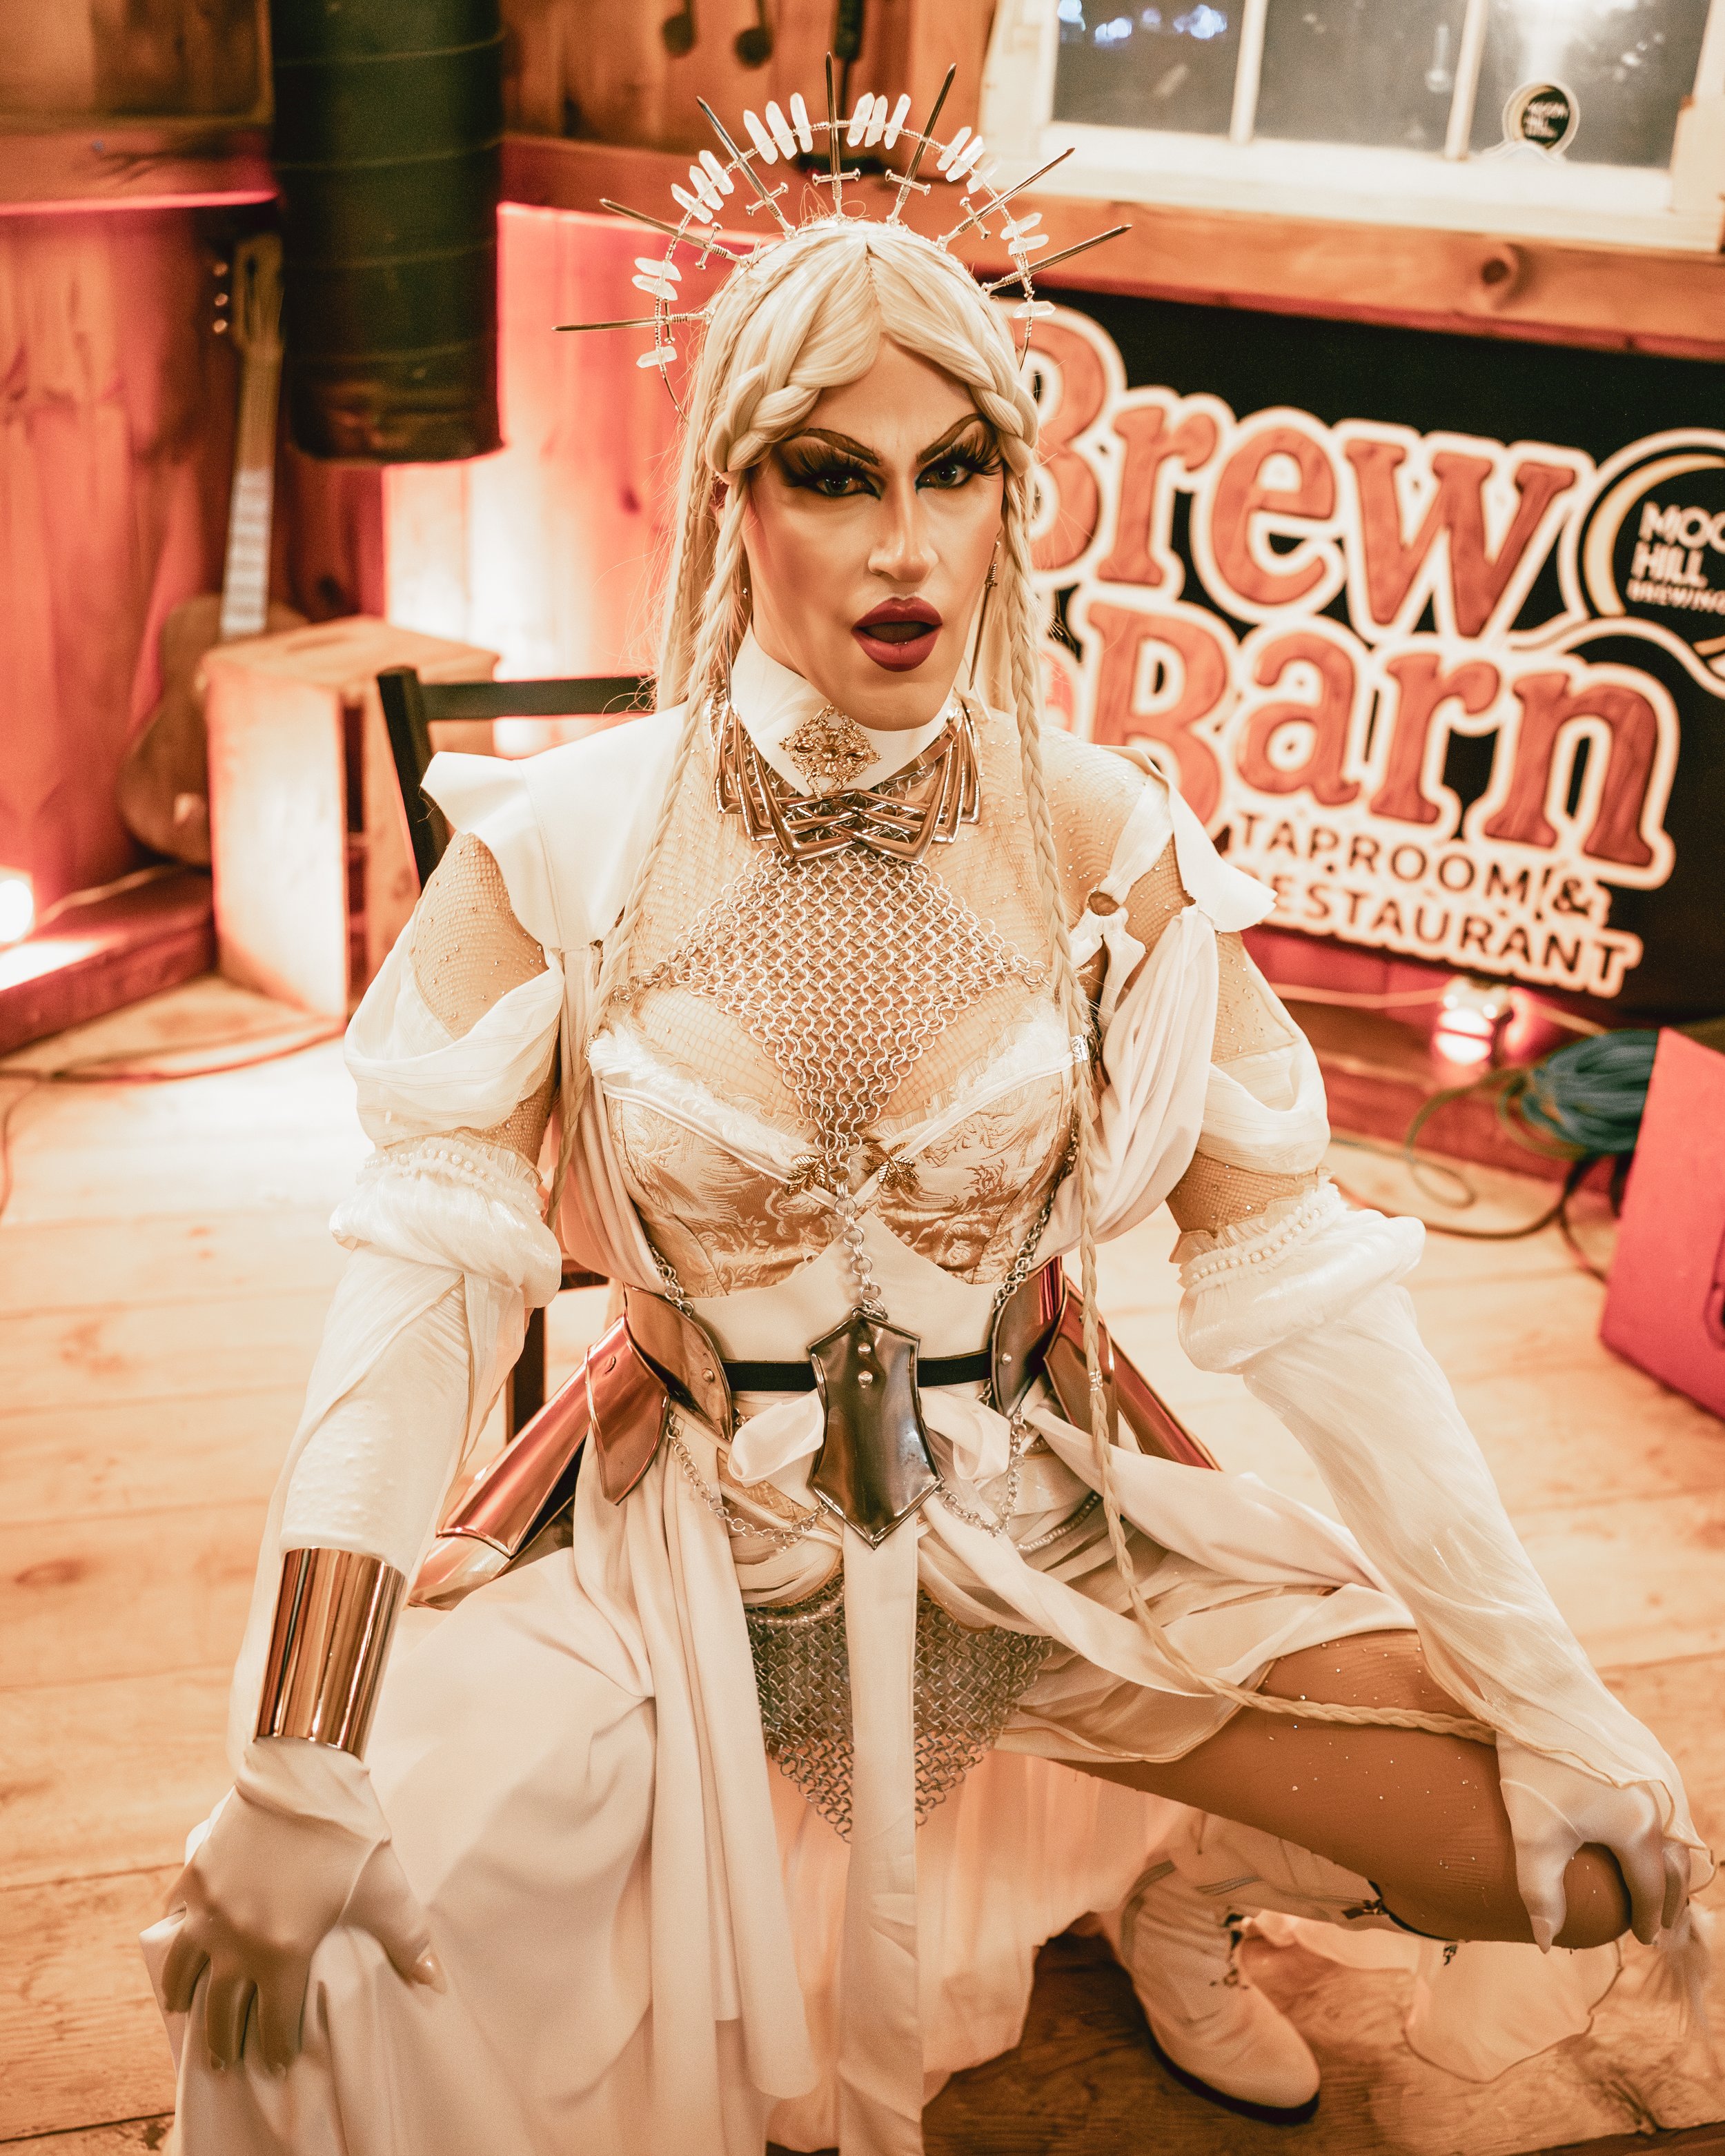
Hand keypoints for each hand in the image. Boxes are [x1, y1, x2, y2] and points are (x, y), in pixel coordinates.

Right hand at [159, 1740, 442, 2071]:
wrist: (304, 1774)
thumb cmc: (349, 1834)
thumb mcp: (387, 1889)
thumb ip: (409, 1941)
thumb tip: (435, 1981)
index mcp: (284, 1953)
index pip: (275, 2023)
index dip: (277, 2050)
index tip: (277, 2065)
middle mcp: (237, 1941)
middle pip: (222, 2012)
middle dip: (224, 2043)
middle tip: (224, 2063)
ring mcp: (210, 1911)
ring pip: (185, 1973)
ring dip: (184, 1998)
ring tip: (185, 2012)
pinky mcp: (195, 1876)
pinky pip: (173, 1918)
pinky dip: (173, 1936)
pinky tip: (178, 1944)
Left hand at [1498, 1741, 1689, 1949]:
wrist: (1541, 1692)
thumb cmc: (1537, 1765)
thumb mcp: (1533, 1836)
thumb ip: (1541, 1893)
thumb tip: (1549, 1943)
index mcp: (1639, 1832)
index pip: (1650, 1889)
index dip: (1646, 1918)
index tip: (1641, 1938)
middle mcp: (1663, 1806)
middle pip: (1676, 1865)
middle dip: (1670, 1898)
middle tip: (1660, 1921)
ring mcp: (1662, 1775)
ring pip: (1679, 1833)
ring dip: (1673, 1863)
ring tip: (1660, 1882)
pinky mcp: (1650, 1751)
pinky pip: (1671, 1803)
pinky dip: (1668, 1830)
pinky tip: (1650, 1831)